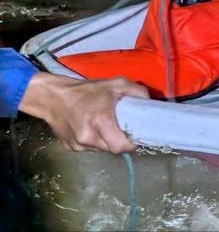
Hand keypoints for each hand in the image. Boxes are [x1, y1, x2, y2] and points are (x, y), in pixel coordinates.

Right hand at [19, 73, 147, 153]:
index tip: (135, 136)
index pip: (120, 146)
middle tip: (123, 129)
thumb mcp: (115, 84)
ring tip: (107, 126)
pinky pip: (89, 148)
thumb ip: (137, 91)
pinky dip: (95, 141)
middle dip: (120, 141)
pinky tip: (93, 128)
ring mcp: (77, 145)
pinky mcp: (70, 147)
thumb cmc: (86, 90)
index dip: (131, 144)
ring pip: (101, 150)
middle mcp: (88, 137)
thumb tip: (150, 102)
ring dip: (107, 141)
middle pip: (112, 149)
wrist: (52, 97)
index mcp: (100, 122)